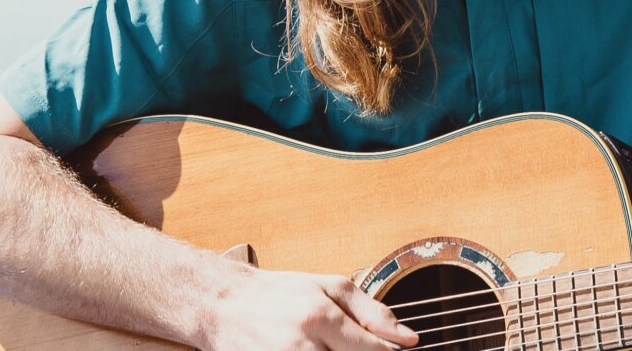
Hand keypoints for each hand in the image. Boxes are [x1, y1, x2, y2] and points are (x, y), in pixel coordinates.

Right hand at [205, 267, 418, 350]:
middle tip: (353, 345)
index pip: (371, 350)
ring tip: (331, 345)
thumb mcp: (329, 287)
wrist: (224, 304)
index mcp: (320, 317)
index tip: (397, 350)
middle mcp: (302, 346)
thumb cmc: (279, 293)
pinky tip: (318, 350)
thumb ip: (371, 311)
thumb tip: (407, 337)